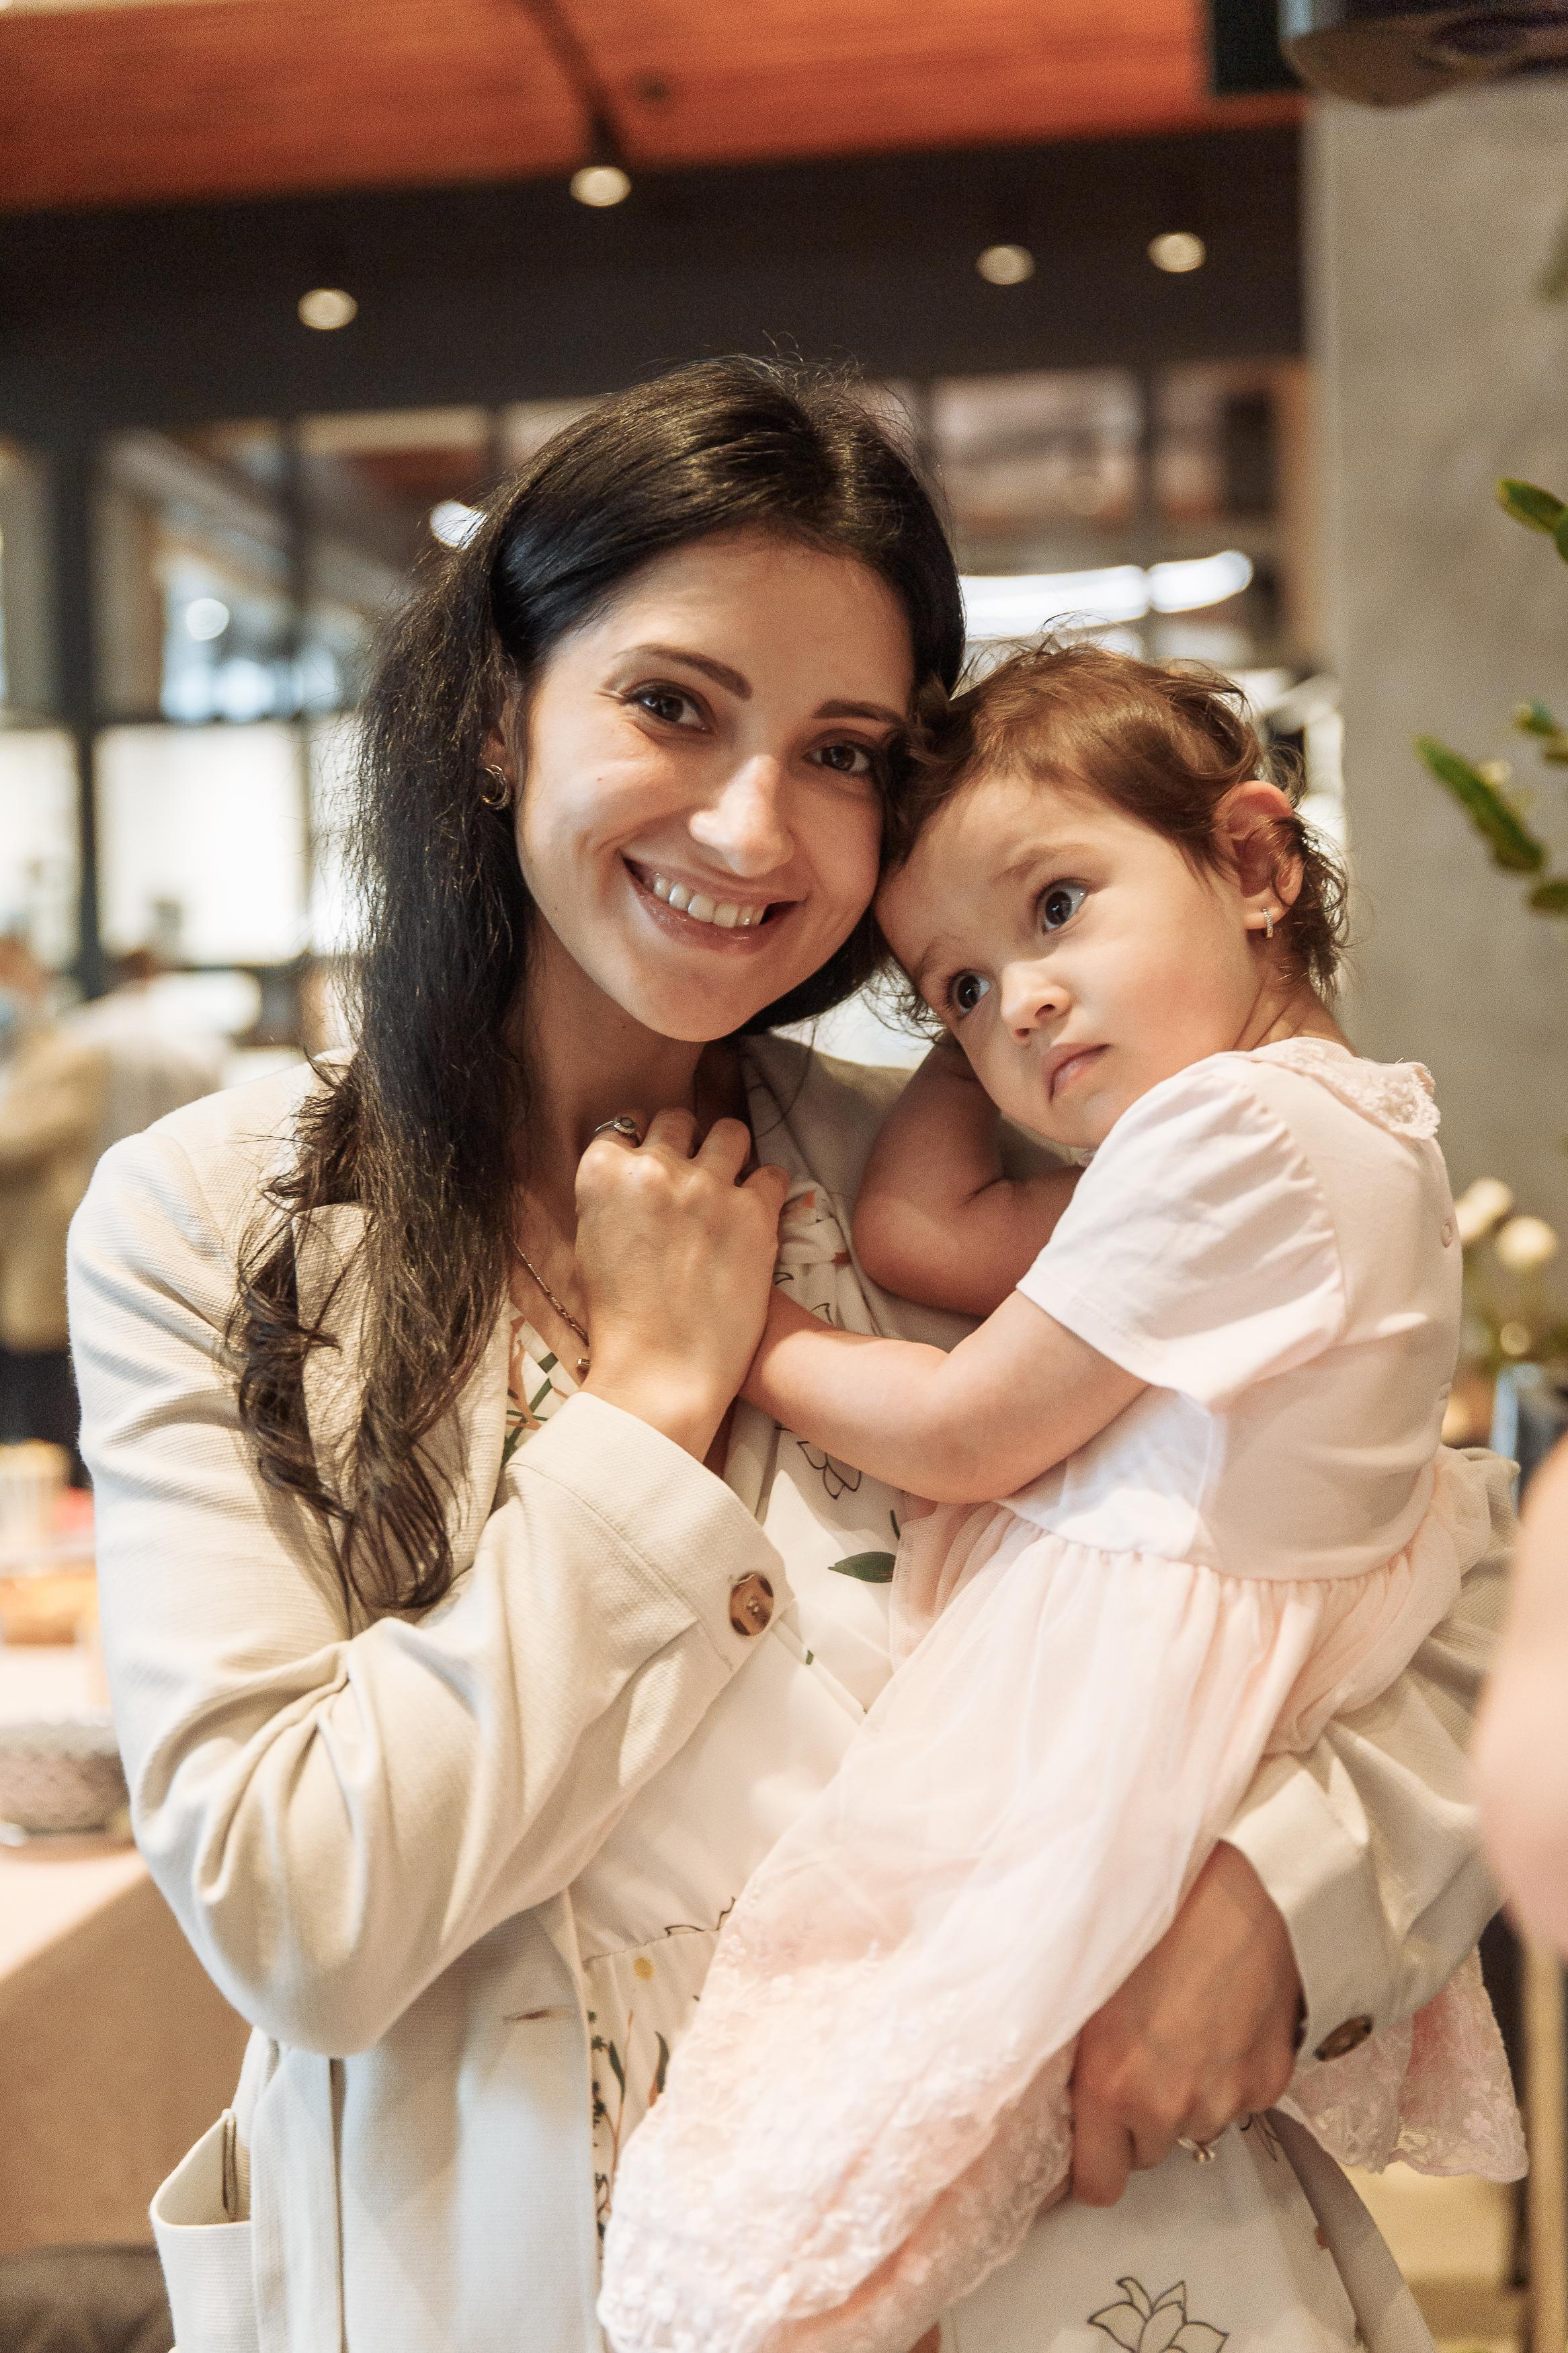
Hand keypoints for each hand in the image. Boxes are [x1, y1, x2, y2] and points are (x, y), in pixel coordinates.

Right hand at [575, 1109, 789, 1459]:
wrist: (661, 1373)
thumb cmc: (619, 1323)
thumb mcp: (589, 1247)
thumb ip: (610, 1200)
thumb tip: (632, 1174)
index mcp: (602, 1174)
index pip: (622, 1127)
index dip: (639, 1147)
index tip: (649, 1167)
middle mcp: (654, 1167)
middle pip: (676, 1119)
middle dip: (683, 1142)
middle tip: (689, 1176)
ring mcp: (708, 1185)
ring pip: (729, 1131)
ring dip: (728, 1152)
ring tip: (728, 1182)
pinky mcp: (754, 1211)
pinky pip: (772, 1173)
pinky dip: (766, 1189)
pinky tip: (757, 1212)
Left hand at [1069, 1842, 1301, 2205]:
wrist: (1225, 1884)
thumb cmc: (1143, 1920)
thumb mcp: (1078, 1988)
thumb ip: (1069, 2061)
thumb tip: (1052, 2103)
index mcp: (1112, 2086)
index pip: (1098, 2185)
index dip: (1091, 2164)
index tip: (1088, 2141)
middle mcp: (1171, 2104)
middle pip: (1149, 2149)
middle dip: (1139, 2115)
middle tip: (1138, 2052)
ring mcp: (1226, 2095)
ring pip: (1196, 2124)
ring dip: (1187, 2094)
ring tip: (1180, 2026)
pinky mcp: (1269, 2079)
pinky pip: (1241, 2100)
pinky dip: (1230, 2074)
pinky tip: (1219, 2021)